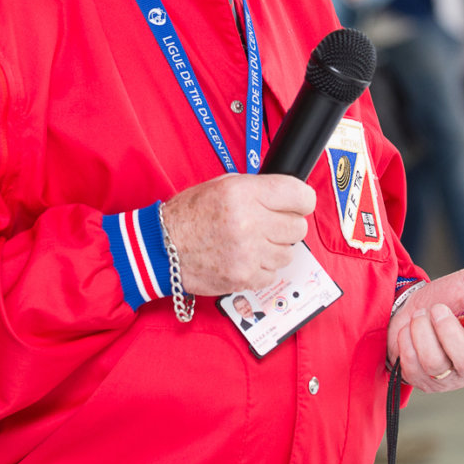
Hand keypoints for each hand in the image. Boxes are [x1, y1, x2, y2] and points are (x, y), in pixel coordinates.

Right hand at [160, 173, 315, 295]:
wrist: (161, 247)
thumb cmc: (191, 213)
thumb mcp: (224, 185)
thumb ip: (260, 190)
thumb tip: (291, 198)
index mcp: (244, 193)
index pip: (299, 195)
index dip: (302, 200)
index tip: (298, 203)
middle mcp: (249, 222)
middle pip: (298, 227)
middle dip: (288, 225)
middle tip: (271, 224)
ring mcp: (248, 254)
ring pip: (288, 253)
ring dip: (275, 248)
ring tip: (253, 242)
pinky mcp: (243, 278)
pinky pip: (273, 274)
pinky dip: (263, 268)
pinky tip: (245, 258)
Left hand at [388, 264, 463, 392]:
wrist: (409, 304)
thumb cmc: (448, 297)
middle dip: (447, 331)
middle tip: (437, 309)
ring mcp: (448, 378)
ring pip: (437, 364)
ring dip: (422, 331)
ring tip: (421, 316)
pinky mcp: (423, 382)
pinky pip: (413, 368)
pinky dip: (407, 341)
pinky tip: (410, 332)